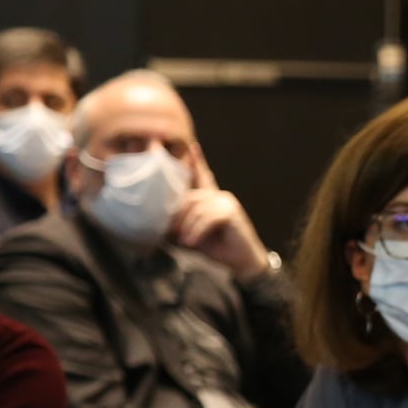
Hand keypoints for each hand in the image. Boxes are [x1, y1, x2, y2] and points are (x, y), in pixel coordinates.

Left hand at [171, 148, 271, 279]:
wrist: (242, 261)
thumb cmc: (218, 247)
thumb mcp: (195, 234)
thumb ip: (183, 223)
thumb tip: (165, 221)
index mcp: (211, 199)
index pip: (204, 176)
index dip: (198, 161)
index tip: (193, 146)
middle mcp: (220, 196)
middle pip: (189, 198)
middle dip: (178, 216)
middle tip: (174, 234)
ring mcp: (227, 202)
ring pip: (196, 210)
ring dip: (187, 228)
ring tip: (185, 241)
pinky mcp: (231, 212)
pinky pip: (206, 218)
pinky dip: (196, 231)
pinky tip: (192, 242)